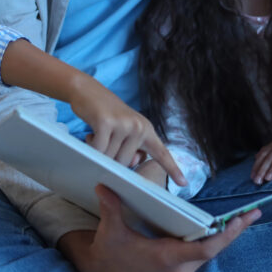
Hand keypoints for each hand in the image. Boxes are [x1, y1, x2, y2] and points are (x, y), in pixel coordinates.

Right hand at [57, 185, 257, 271]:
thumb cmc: (109, 255)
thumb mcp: (110, 231)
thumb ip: (111, 208)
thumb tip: (104, 185)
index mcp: (166, 258)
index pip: (205, 249)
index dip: (226, 235)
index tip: (242, 220)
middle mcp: (178, 269)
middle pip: (213, 250)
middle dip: (233, 232)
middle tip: (254, 213)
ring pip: (208, 253)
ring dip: (224, 236)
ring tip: (243, 218)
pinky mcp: (177, 270)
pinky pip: (200, 254)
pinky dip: (212, 240)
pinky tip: (220, 227)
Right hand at [71, 76, 186, 186]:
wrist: (87, 89)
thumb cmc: (106, 115)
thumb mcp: (124, 131)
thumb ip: (131, 149)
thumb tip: (130, 164)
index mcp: (147, 129)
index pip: (161, 153)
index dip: (172, 169)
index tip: (184, 183)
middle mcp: (139, 126)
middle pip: (125, 163)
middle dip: (111, 159)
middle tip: (105, 141)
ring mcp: (123, 124)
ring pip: (110, 158)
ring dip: (99, 153)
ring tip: (97, 135)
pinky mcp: (106, 122)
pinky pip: (98, 150)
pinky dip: (91, 148)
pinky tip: (89, 135)